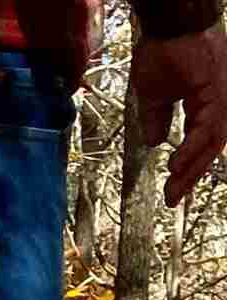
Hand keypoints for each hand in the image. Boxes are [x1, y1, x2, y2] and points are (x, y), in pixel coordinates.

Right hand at [135, 24, 226, 205]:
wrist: (170, 25)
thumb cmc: (162, 50)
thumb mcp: (153, 94)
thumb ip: (156, 119)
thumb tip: (154, 142)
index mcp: (208, 100)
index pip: (202, 140)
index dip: (187, 167)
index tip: (171, 190)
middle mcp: (222, 100)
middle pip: (212, 146)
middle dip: (191, 175)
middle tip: (173, 199)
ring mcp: (224, 95)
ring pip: (214, 140)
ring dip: (193, 167)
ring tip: (175, 187)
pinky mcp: (219, 90)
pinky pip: (210, 126)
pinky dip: (193, 148)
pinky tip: (177, 165)